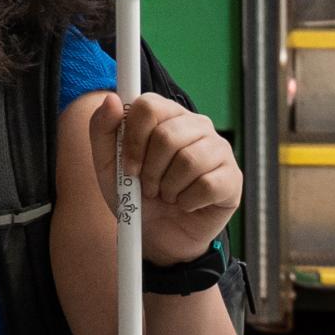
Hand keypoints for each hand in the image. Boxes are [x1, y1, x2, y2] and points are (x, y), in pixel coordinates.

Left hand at [87, 93, 241, 265]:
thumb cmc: (134, 195)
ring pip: (189, 160)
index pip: (149, 106)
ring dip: (168, 188)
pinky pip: (207, 184)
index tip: (129, 167)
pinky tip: (186, 203)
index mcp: (165, 115)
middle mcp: (195, 124)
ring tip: (166, 195)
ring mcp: (218, 148)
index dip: (133, 139)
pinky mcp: (232, 176)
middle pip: (167, 135)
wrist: (158, 235)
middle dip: (150, 170)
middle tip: (148, 188)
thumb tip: (111, 98)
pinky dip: (188, 201)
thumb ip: (102, 129)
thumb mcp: (108, 165)